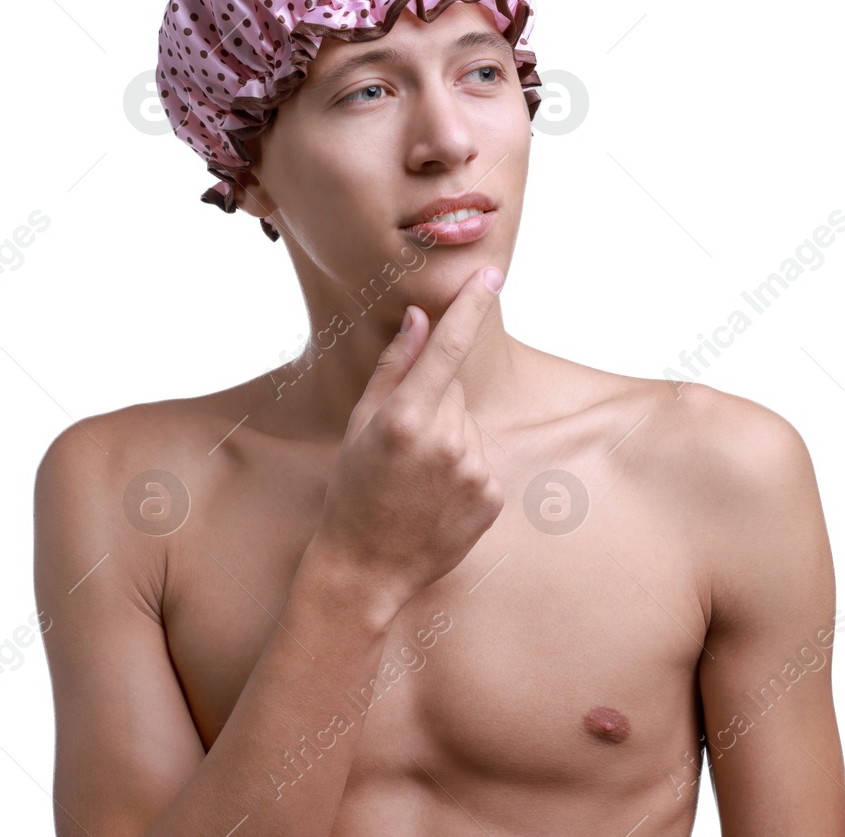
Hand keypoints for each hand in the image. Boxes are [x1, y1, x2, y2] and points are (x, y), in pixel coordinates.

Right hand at [310, 266, 506, 616]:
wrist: (366, 568)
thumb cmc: (352, 492)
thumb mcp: (360, 425)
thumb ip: (394, 367)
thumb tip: (420, 318)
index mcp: (406, 418)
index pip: (447, 348)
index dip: (470, 307)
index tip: (491, 275)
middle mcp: (446, 442)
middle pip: (454, 390)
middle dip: (433, 402)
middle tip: (401, 442)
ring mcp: (473, 471)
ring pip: (469, 424)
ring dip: (449, 437)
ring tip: (416, 475)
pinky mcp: (491, 497)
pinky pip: (481, 460)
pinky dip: (462, 469)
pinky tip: (435, 495)